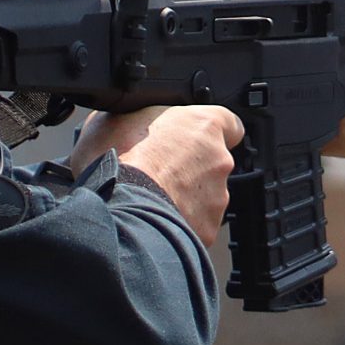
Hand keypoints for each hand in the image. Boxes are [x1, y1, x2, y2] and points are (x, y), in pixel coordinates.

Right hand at [70, 105, 245, 244]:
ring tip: (152, 199)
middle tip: (158, 173)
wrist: (117, 207)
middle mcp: (219, 160)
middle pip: (213, 164)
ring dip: (185, 198)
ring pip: (206, 197)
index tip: (196, 139)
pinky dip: (180, 223)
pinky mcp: (207, 228)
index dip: (212, 133)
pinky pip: (196, 225)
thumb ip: (137, 116)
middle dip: (190, 169)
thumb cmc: (117, 160)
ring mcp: (217, 197)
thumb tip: (126, 121)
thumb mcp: (114, 118)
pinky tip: (155, 219)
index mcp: (204, 125)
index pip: (230, 124)